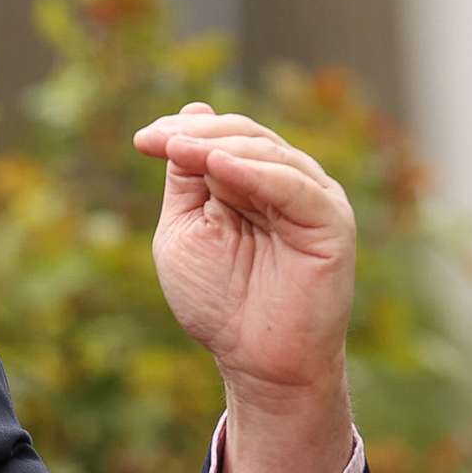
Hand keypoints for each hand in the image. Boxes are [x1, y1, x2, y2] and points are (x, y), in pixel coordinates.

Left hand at [133, 101, 357, 472]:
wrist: (254, 359)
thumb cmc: (217, 301)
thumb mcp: (186, 231)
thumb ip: (187, 180)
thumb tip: (189, 114)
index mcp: (250, 183)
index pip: (220, 139)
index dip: (181, 132)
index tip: (141, 139)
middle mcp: (284, 183)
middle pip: (244, 137)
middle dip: (197, 136)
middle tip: (158, 140)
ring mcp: (310, 198)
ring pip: (267, 153)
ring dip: (219, 148)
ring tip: (179, 149)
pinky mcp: (330, 221)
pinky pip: (293, 187)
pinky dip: (255, 173)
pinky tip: (218, 166)